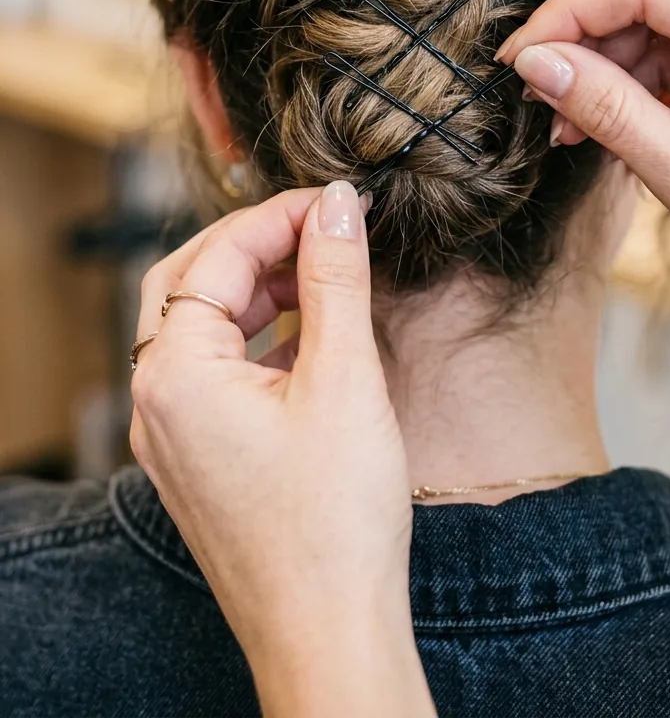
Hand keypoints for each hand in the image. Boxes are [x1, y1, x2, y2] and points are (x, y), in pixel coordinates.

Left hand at [130, 182, 435, 717]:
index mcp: (175, 378)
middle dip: (252, 247)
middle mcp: (158, 403)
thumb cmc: (335, 522)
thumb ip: (336, 280)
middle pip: (187, 286)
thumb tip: (338, 205)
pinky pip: (215, 374)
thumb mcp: (345, 379)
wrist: (330, 634)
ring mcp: (174, 436)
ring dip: (256, 291)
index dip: (278, 218)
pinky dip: (258, 340)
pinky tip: (311, 337)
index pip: (215, 259)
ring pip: (200, 330)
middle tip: (319, 228)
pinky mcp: (200, 460)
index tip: (336, 201)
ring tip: (324, 276)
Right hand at [498, 0, 669, 350]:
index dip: (570, 14)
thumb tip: (536, 63)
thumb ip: (610, 111)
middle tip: (540, 81)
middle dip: (586, 26)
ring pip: (660, 2)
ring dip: (607, 54)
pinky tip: (609, 118)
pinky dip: (637, 71)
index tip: (518, 57)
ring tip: (573, 121)